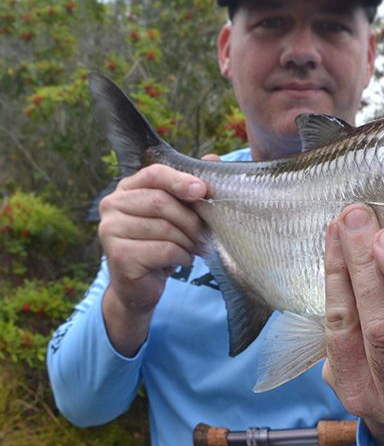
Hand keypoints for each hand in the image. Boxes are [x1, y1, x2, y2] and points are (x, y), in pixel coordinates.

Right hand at [98, 163, 207, 354]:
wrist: (140, 286)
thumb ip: (191, 187)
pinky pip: (163, 249)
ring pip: (164, 228)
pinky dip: (181, 256)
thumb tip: (212, 159)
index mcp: (127, 188)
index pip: (155, 173)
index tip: (202, 191)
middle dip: (190, 220)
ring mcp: (109, 229)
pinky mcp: (118, 255)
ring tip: (192, 249)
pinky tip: (181, 260)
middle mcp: (111, 204)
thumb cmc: (161, 244)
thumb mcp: (178, 213)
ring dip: (188, 241)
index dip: (180, 180)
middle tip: (204, 235)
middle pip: (161, 202)